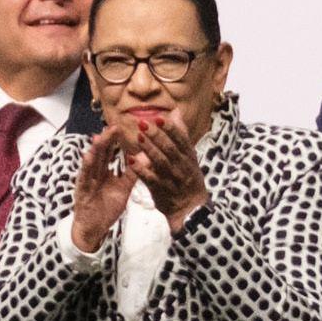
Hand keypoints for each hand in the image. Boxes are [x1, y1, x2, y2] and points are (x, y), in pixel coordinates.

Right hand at [72, 126, 138, 252]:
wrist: (93, 229)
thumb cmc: (106, 208)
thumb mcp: (123, 189)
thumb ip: (132, 174)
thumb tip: (145, 157)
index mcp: (103, 171)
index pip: (108, 152)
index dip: (114, 140)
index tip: (120, 127)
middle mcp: (94, 173)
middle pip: (100, 154)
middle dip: (106, 140)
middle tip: (113, 127)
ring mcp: (87, 181)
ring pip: (91, 163)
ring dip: (94, 150)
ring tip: (99, 137)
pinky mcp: (82, 191)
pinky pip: (84, 178)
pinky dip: (86, 167)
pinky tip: (87, 156)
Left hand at [131, 111, 208, 231]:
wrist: (190, 209)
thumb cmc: (188, 177)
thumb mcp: (189, 155)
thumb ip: (181, 134)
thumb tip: (176, 112)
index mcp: (188, 156)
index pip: (181, 139)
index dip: (170, 128)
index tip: (159, 117)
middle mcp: (181, 166)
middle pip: (169, 149)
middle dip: (157, 135)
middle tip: (143, 123)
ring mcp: (171, 179)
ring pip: (160, 163)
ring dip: (149, 149)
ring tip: (138, 137)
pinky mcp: (161, 190)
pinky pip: (150, 179)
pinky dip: (141, 170)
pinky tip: (131, 160)